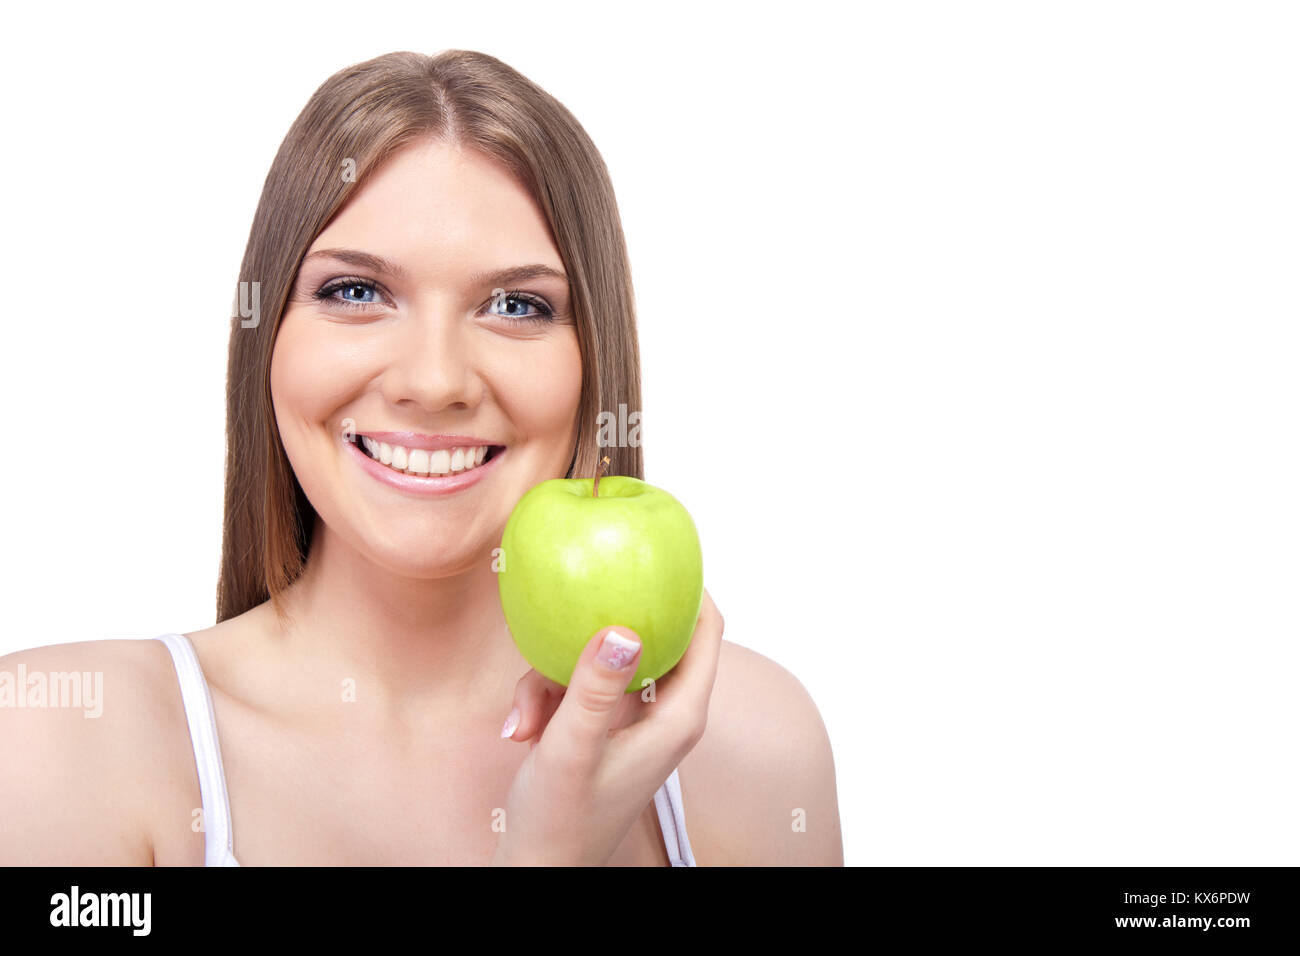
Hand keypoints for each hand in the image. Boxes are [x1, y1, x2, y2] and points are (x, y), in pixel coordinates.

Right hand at [490, 588, 722, 865]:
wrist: (538, 870)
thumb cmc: (561, 820)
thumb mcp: (571, 747)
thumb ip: (594, 688)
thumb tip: (623, 629)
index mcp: (678, 718)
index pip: (707, 633)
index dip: (694, 587)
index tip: (659, 553)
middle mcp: (665, 714)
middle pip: (657, 636)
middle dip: (615, 617)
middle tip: (587, 583)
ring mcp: (634, 719)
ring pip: (608, 659)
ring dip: (561, 671)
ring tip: (527, 715)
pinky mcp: (605, 725)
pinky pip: (583, 683)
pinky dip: (549, 694)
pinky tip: (521, 727)